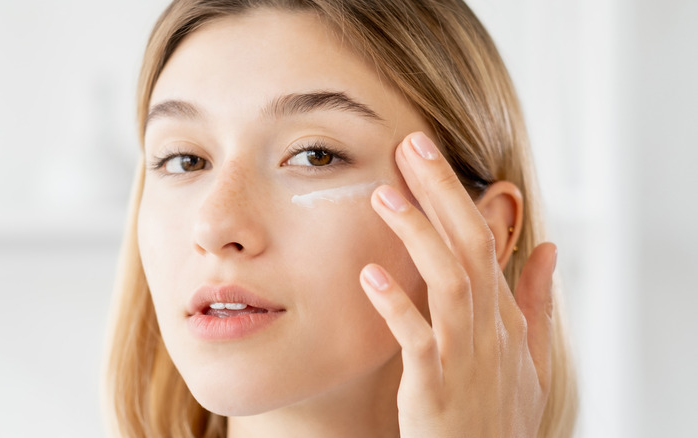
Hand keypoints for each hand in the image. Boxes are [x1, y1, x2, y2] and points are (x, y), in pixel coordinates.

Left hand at [359, 132, 555, 436]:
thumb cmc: (499, 414)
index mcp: (503, 316)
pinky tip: (369, 276)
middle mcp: (488, 330)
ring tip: (385, 196)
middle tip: (411, 145)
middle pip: (472, 246)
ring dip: (419, 236)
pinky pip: (418, 343)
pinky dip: (397, 308)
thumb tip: (547, 248)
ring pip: (450, 283)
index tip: (426, 153)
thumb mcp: (529, 358)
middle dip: (443, 193)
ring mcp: (464, 359)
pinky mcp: (435, 390)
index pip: (483, 241)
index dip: (455, 195)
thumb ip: (535, 302)